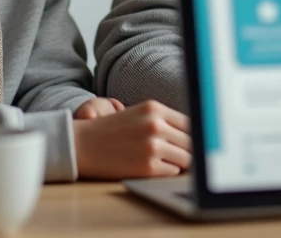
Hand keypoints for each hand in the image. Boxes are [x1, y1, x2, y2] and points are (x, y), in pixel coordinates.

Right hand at [73, 100, 191, 179]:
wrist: (84, 145)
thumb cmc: (113, 130)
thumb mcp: (140, 115)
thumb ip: (165, 121)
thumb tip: (196, 136)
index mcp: (154, 108)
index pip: (190, 122)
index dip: (193, 134)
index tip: (195, 141)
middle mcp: (155, 125)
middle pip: (191, 141)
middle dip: (189, 150)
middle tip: (181, 154)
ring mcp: (152, 146)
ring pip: (186, 158)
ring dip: (180, 162)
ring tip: (166, 160)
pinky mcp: (148, 167)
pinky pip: (173, 171)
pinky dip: (168, 171)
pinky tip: (155, 166)